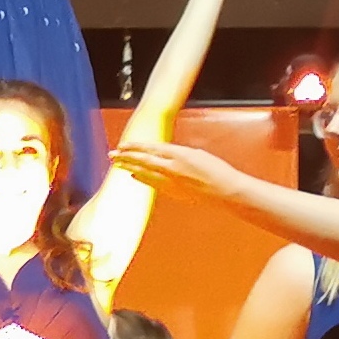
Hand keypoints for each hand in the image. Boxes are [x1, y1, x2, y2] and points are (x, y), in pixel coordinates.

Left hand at [112, 140, 239, 201]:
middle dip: (126, 157)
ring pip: (145, 173)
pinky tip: (135, 176)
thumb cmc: (216, 170)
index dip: (134, 147)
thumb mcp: (196, 154)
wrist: (225, 191)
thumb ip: (177, 154)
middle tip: (112, 155)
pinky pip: (153, 184)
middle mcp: (172, 168)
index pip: (150, 149)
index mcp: (178, 154)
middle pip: (143, 161)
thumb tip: (162, 154)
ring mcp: (171, 182)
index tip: (122, 145)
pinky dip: (142, 179)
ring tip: (118, 165)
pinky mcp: (173, 193)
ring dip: (130, 168)